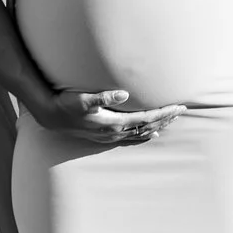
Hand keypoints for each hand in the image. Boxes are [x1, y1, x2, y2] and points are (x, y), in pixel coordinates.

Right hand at [36, 87, 189, 146]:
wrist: (50, 117)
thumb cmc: (66, 104)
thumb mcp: (83, 99)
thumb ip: (103, 96)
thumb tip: (124, 94)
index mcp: (113, 123)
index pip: (146, 118)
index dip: (163, 113)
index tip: (178, 107)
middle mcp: (114, 133)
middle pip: (147, 127)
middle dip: (166, 119)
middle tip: (182, 111)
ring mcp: (109, 137)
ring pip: (141, 134)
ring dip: (158, 126)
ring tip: (172, 120)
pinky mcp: (104, 137)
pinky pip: (131, 138)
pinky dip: (144, 136)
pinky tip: (151, 134)